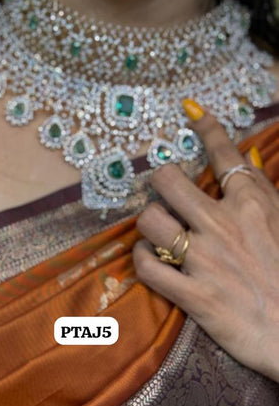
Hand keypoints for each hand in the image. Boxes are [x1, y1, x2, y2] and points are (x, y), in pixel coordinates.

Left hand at [133, 103, 278, 381]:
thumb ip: (262, 195)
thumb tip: (248, 162)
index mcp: (254, 204)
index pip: (224, 153)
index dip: (206, 127)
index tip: (191, 110)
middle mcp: (225, 224)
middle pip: (167, 180)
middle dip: (159, 183)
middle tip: (164, 197)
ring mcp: (206, 259)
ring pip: (149, 220)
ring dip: (148, 226)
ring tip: (158, 234)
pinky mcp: (194, 294)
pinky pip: (146, 266)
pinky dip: (143, 260)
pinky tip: (152, 260)